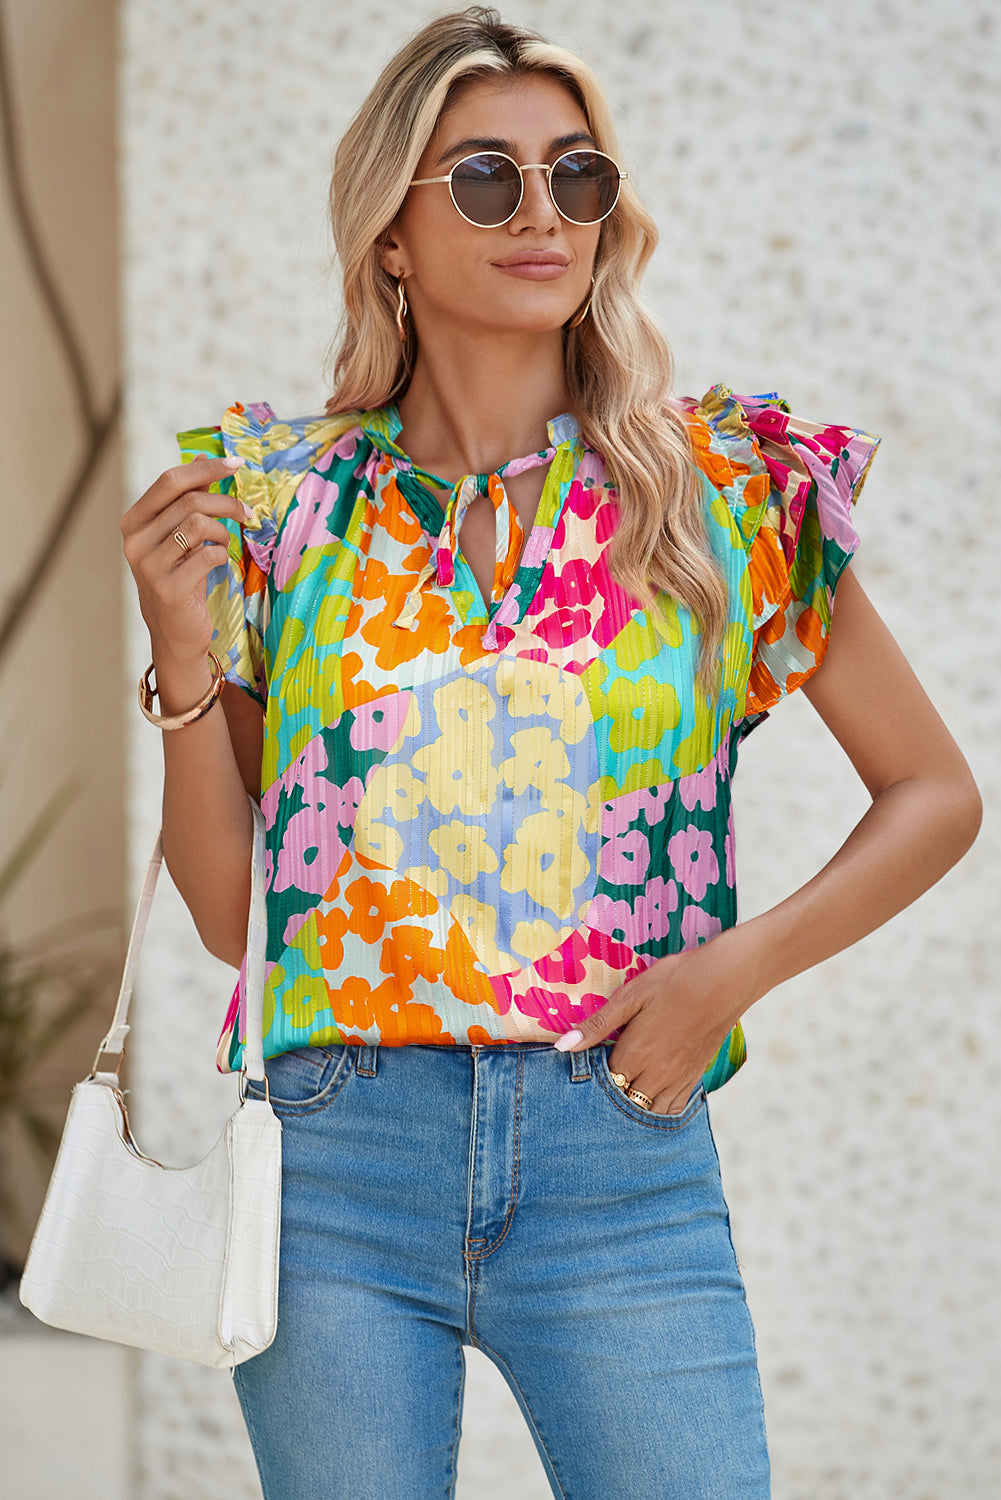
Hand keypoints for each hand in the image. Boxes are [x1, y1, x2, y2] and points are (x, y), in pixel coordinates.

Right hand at [121, 454, 250, 667]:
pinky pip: (207, 555)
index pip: (170, 481)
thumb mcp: (180, 537)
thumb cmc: (181, 580)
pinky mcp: (168, 588)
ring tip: (227, 541)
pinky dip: (221, 554)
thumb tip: (205, 457)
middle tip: (246, 511)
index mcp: (133, 522)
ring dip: (223, 530)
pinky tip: (219, 561)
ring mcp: (149, 566)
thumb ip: (189, 500)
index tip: (235, 464)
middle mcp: (134, 541)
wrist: (175, 633)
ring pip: (198, 525)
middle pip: (189, 501)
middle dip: (225, 502)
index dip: (205, 468)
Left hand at [554, 927, 761, 1114]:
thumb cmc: (676, 980)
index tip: (585, 1067)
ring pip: (649, 1110)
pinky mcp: (696, 1076)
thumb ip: (598, 1024)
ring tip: (624, 1086)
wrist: (728, 979)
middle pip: (624, 1102)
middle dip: (611, 1094)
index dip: (591, 1078)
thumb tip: (562, 1046)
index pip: (603, 1083)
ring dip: (634, 1104)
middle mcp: (657, 1074)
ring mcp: (679, 1078)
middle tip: (602, 1078)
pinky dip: (659, 1107)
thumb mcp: (632, 995)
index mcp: (636, 1054)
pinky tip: (651, 1093)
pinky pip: (673, 1107)